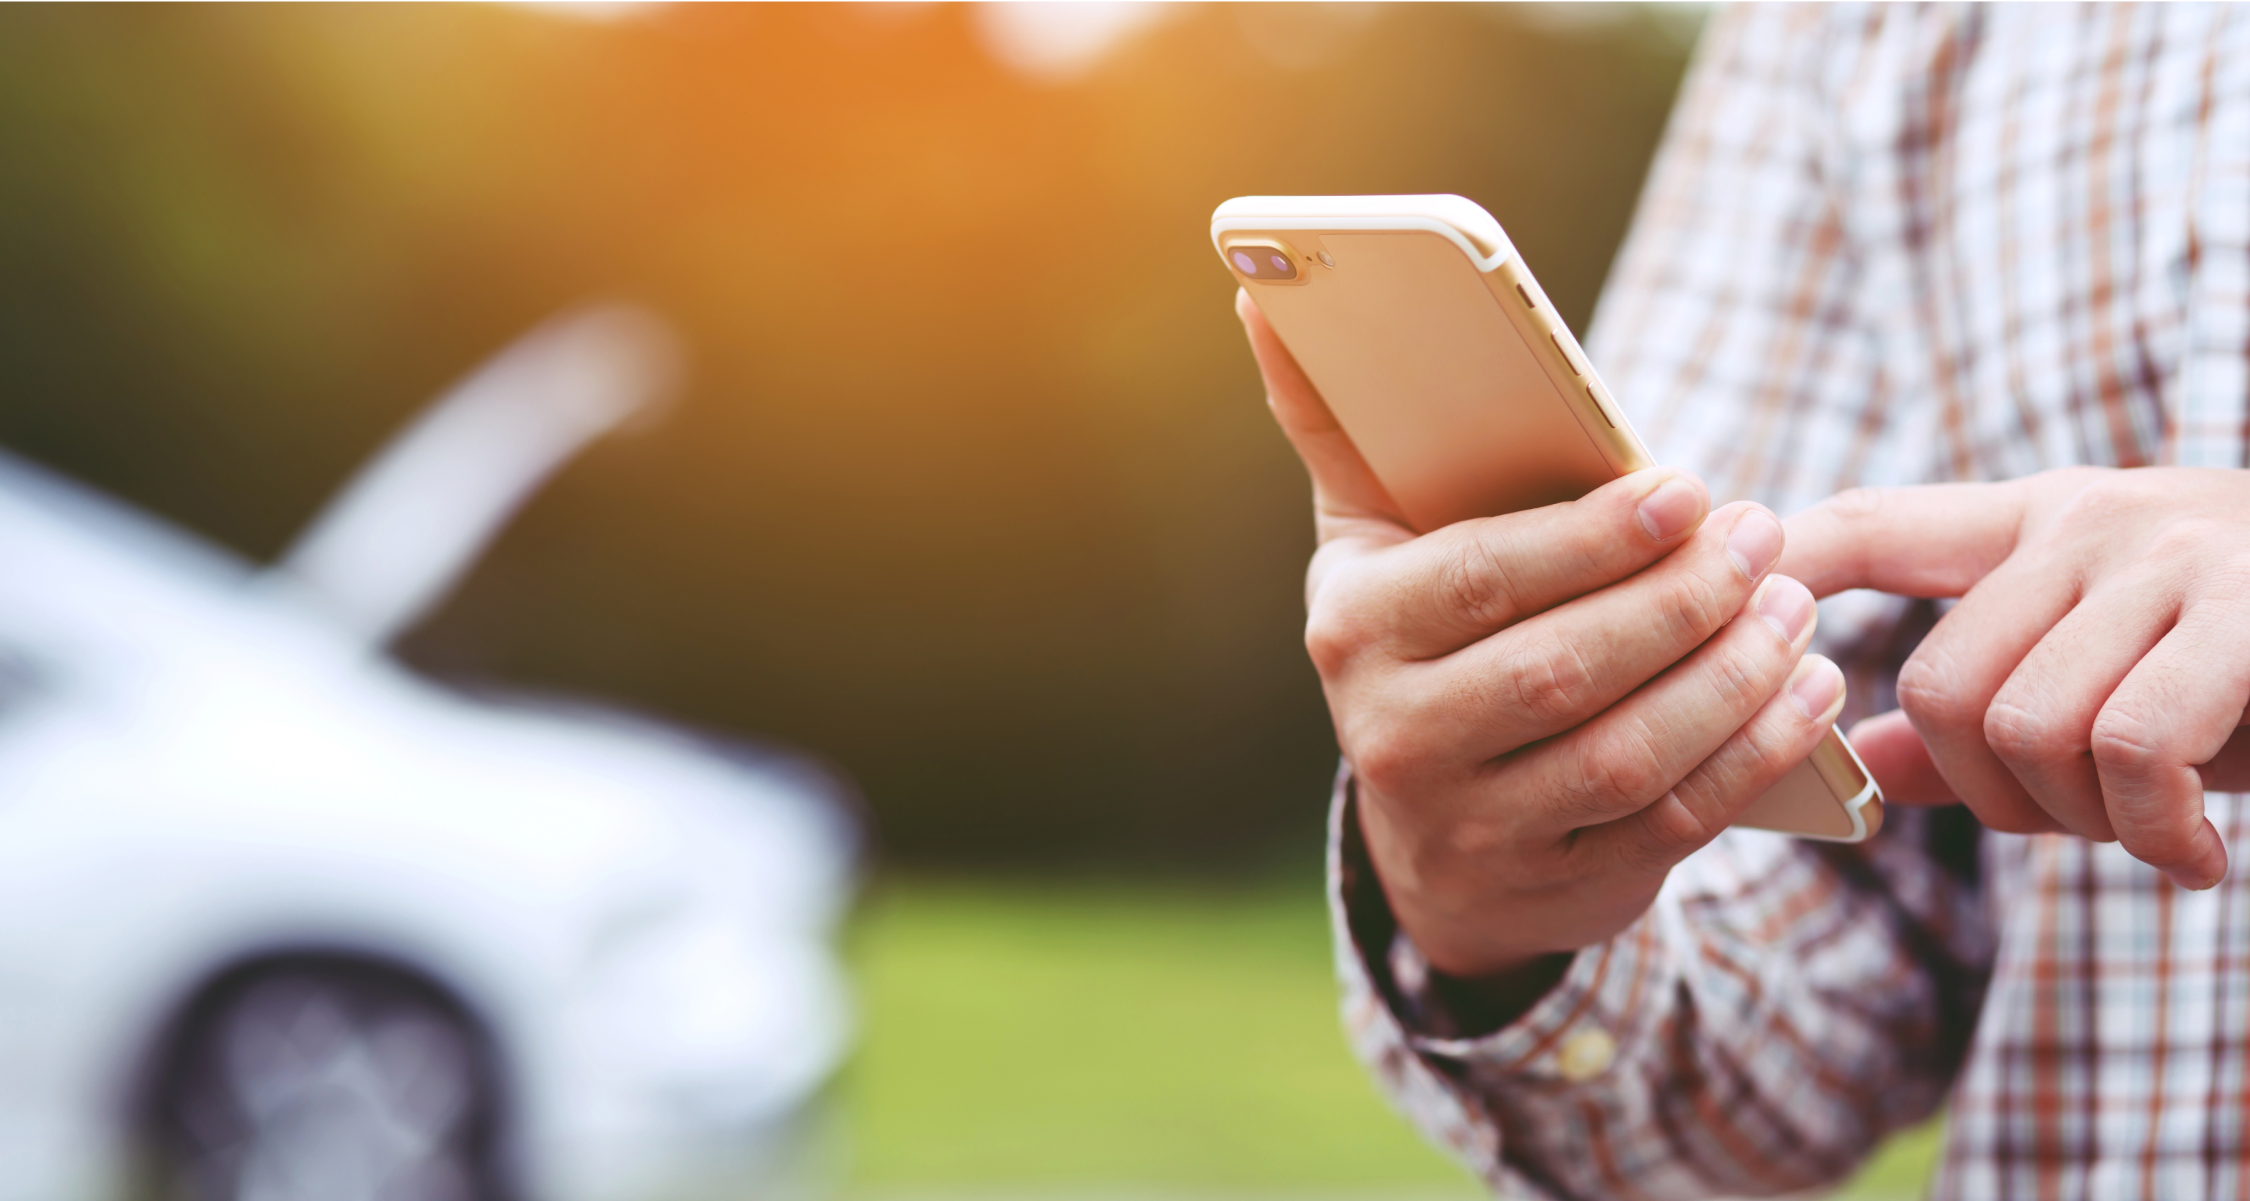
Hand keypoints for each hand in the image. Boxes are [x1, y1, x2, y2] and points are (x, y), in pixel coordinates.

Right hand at [1238, 290, 1846, 982]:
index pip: (1478, 579)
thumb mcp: (1370, 541)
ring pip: (1624, 754)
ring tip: (1794, 608)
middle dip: (1677, 601)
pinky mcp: (1556, 886)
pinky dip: (1751, 754)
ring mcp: (1474, 827)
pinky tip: (1805, 691)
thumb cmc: (1420, 641)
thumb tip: (1259, 293)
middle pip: (1558, 669)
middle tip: (1761, 537)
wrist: (1432, 840)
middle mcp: (1396, 739)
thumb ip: (1332, 421)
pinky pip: (1671, 822)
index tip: (1685, 487)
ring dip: (1729, 678)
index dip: (1589, 538)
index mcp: (1353, 632)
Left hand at [1782, 467, 2249, 888]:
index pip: (1873, 527)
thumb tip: (1867, 761)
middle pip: (1937, 685)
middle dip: (1992, 797)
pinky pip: (2133, 746)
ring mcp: (2168, 552)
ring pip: (2027, 726)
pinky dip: (2154, 831)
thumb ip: (1993, 713)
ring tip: (2160, 833)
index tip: (1718, 596)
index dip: (1787, 564)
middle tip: (2089, 827)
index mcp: (2038, 523)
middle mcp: (2090, 519)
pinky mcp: (2248, 607)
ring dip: (2085, 821)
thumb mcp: (2117, 673)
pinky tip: (2195, 856)